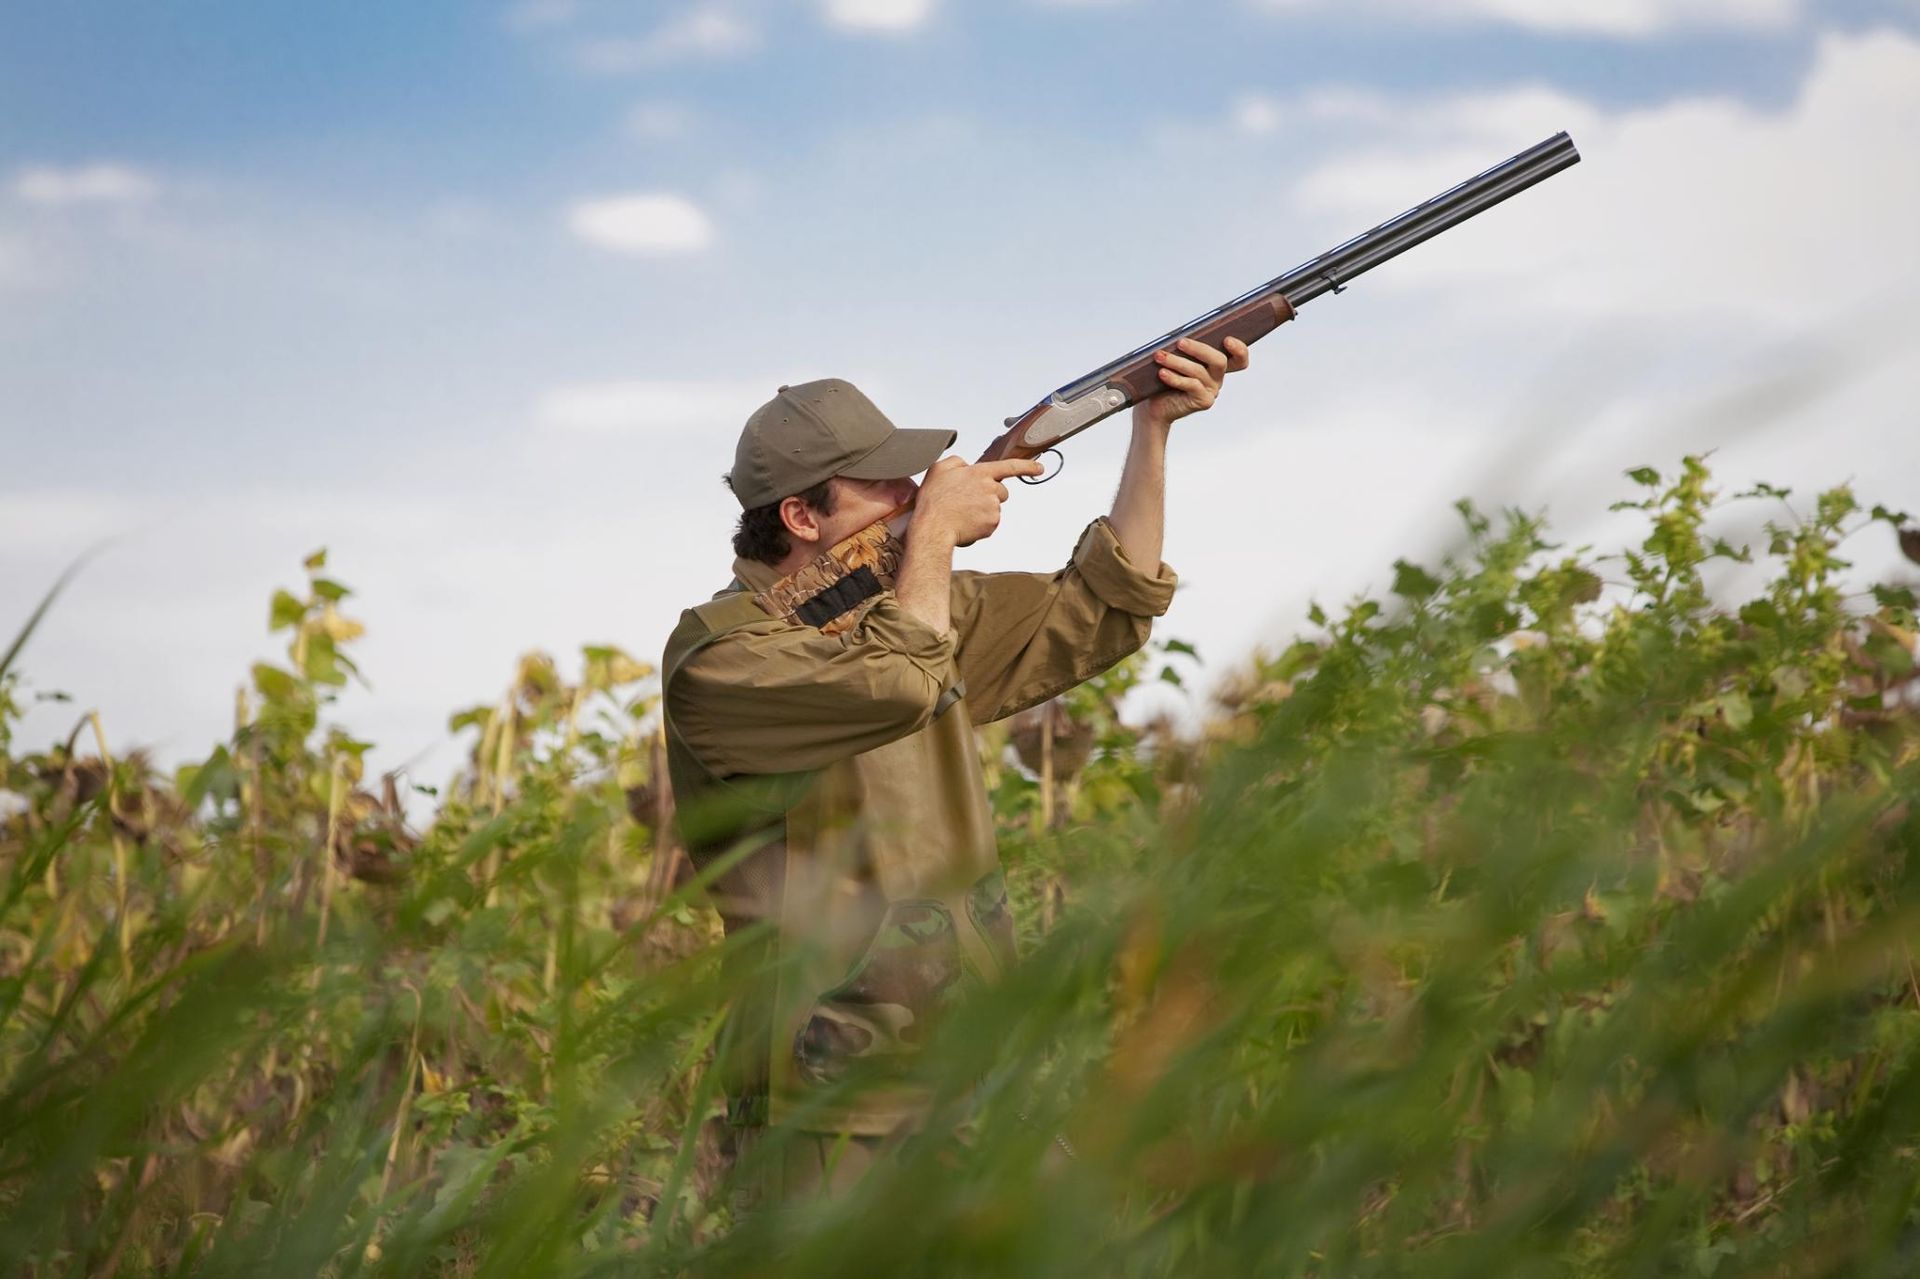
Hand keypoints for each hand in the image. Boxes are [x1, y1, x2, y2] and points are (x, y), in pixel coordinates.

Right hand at [912, 455, 1045, 547]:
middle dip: (989, 495)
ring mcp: (993, 507)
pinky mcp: (992, 524)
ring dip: (982, 510)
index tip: (1040, 468)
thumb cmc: (933, 499)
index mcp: (980, 473)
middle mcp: (991, 488)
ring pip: (995, 508)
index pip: (1010, 466)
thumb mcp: (939, 469)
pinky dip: (980, 524)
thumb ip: (957, 462)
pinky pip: (991, 523)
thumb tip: (966, 465)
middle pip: (1001, 491)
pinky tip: (965, 523)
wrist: (932, 526)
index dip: (1027, 466)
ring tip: (962, 513)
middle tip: (967, 501)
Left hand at [1137, 335, 1251, 430]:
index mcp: (1215, 364)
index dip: (1239, 349)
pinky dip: (1175, 378)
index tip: (1227, 339)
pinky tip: (1162, 373)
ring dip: (1177, 362)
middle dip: (1199, 349)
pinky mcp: (1203, 401)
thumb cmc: (1165, 378)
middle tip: (1180, 342)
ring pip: (1199, 371)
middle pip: (1219, 361)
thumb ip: (1184, 348)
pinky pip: (1191, 385)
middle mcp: (1217, 377)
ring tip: (1160, 356)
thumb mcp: (1177, 358)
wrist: (1155, 406)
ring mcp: (1212, 390)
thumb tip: (1180, 336)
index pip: (1238, 358)